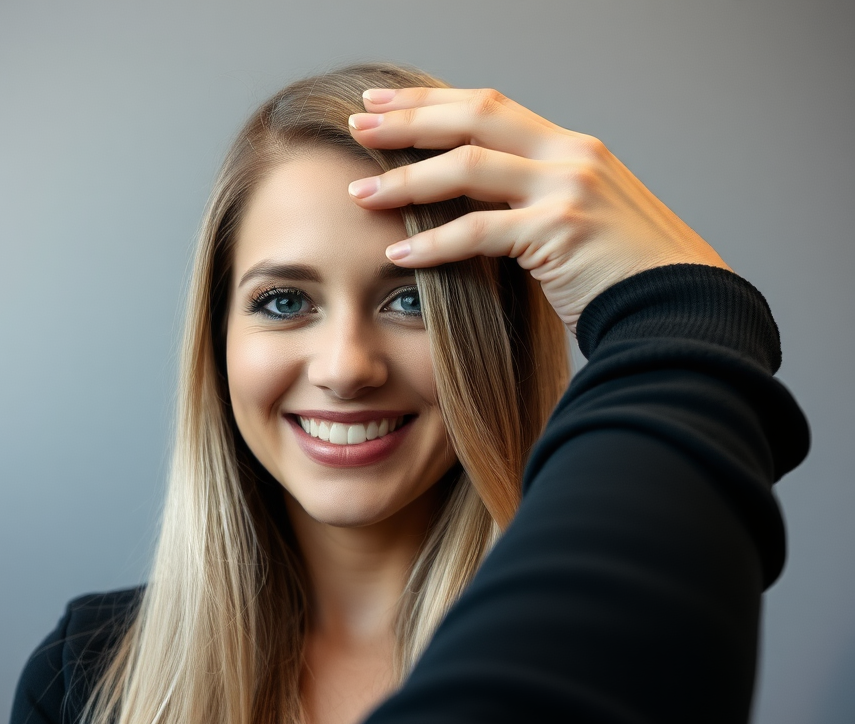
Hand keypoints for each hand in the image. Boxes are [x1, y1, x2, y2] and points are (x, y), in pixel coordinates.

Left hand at [347, 88, 730, 332]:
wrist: (677, 310)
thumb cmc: (622, 280)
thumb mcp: (578, 225)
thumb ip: (533, 206)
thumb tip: (479, 210)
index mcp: (571, 148)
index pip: (488, 106)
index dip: (431, 103)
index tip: (384, 107)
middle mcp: (570, 154)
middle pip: (473, 116)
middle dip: (408, 120)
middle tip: (356, 128)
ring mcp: (568, 187)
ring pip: (468, 167)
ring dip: (405, 181)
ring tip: (360, 195)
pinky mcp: (561, 230)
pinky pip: (479, 231)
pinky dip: (434, 244)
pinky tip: (397, 255)